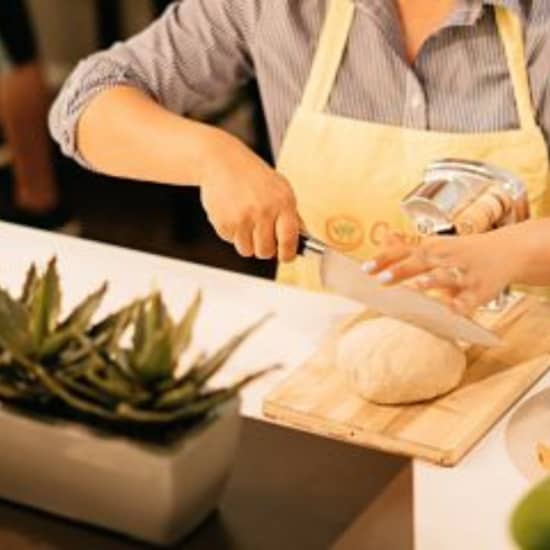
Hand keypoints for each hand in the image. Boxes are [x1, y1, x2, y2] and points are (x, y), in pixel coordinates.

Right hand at [200, 132, 299, 260]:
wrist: (222, 160)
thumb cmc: (253, 176)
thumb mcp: (280, 188)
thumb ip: (291, 215)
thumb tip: (300, 242)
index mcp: (283, 202)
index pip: (289, 240)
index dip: (287, 254)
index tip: (286, 257)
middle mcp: (263, 210)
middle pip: (266, 252)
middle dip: (264, 248)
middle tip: (261, 236)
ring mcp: (242, 217)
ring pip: (247, 250)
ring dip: (247, 242)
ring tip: (245, 222)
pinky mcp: (223, 222)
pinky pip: (231, 241)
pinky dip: (232, 232)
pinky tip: (233, 213)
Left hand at [364, 230, 521, 314]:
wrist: (507, 251)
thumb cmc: (460, 252)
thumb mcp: (435, 245)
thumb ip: (407, 247)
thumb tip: (383, 235)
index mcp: (431, 248)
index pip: (403, 252)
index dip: (384, 260)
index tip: (364, 269)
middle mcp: (446, 258)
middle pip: (421, 262)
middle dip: (402, 270)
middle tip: (382, 279)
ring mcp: (463, 274)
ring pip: (446, 277)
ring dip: (431, 282)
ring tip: (416, 287)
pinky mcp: (479, 291)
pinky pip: (469, 299)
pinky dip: (461, 305)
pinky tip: (452, 311)